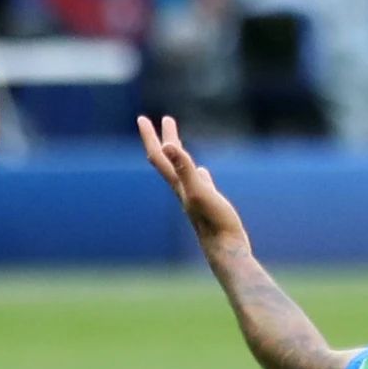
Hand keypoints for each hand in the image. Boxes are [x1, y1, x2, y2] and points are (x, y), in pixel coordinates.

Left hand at [139, 114, 249, 256]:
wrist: (226, 250)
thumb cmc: (214, 222)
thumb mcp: (198, 190)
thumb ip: (184, 168)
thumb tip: (167, 145)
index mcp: (178, 184)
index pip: (159, 156)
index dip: (150, 136)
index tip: (142, 118)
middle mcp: (183, 190)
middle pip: (169, 160)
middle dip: (165, 139)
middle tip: (166, 119)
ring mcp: (196, 198)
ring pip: (183, 172)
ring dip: (180, 156)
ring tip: (178, 145)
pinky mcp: (209, 205)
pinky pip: (201, 184)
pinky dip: (199, 174)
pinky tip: (203, 173)